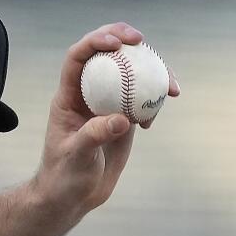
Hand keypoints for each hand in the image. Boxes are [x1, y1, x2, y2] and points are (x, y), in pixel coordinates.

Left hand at [29, 22, 180, 214]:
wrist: (73, 196)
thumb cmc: (64, 177)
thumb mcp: (76, 156)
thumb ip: (94, 135)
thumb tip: (121, 119)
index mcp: (68, 96)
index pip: (78, 57)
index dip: (96, 41)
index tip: (118, 42)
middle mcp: (87, 94)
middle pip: (106, 54)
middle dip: (125, 40)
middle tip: (143, 41)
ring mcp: (107, 103)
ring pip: (130, 74)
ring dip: (152, 71)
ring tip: (171, 89)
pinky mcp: (123, 117)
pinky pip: (142, 99)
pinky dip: (154, 102)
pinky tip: (152, 122)